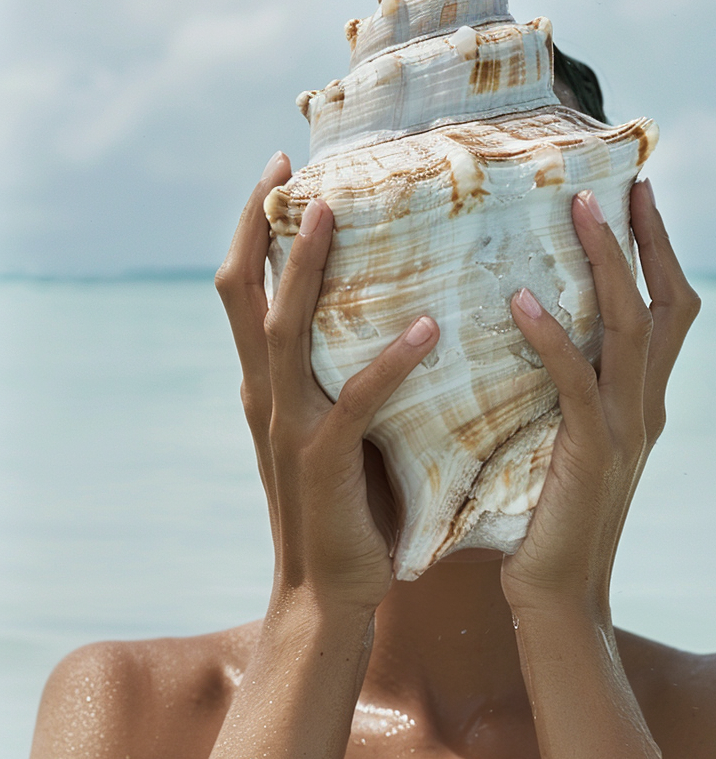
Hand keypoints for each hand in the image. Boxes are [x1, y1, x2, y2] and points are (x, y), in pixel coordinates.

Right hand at [215, 154, 439, 608]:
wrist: (328, 592)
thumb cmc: (347, 505)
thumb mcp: (336, 428)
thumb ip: (344, 373)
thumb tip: (397, 308)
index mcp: (268, 383)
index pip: (246, 288)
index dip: (256, 227)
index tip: (282, 170)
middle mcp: (266, 394)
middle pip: (244, 291)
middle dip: (262, 224)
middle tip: (291, 166)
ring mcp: (288, 427)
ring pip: (283, 329)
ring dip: (307, 268)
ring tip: (336, 213)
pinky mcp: (323, 462)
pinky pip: (354, 400)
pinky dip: (388, 361)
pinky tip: (428, 328)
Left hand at [501, 179, 699, 612]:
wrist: (557, 594)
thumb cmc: (546, 516)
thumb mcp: (565, 440)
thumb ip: (566, 390)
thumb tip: (528, 328)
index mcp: (645, 400)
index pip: (665, 309)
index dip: (659, 251)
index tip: (636, 196)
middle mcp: (648, 405)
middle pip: (662, 303)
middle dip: (644, 239)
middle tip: (618, 183)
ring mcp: (627, 427)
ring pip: (629, 327)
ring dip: (607, 263)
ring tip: (578, 210)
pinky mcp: (592, 451)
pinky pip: (576, 379)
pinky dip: (553, 337)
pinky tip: (523, 301)